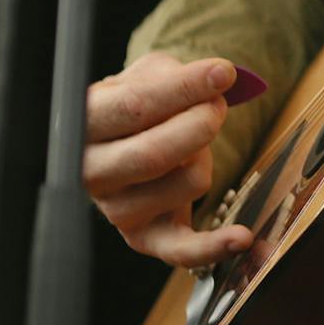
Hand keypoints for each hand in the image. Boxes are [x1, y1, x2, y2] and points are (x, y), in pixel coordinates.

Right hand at [84, 52, 252, 268]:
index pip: (133, 108)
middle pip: (153, 155)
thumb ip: (175, 74)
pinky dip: (213, 246)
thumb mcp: (147, 75)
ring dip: (206, 158)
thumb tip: (219, 78)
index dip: (184, 89)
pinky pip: (180, 249)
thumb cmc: (138, 101)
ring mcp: (115, 209)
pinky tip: (241, 236)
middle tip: (217, 105)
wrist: (124, 139)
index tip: (222, 74)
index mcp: (82, 125)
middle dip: (200, 125)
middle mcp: (89, 173)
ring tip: (193, 147)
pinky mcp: (143, 237)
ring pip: (186, 183)